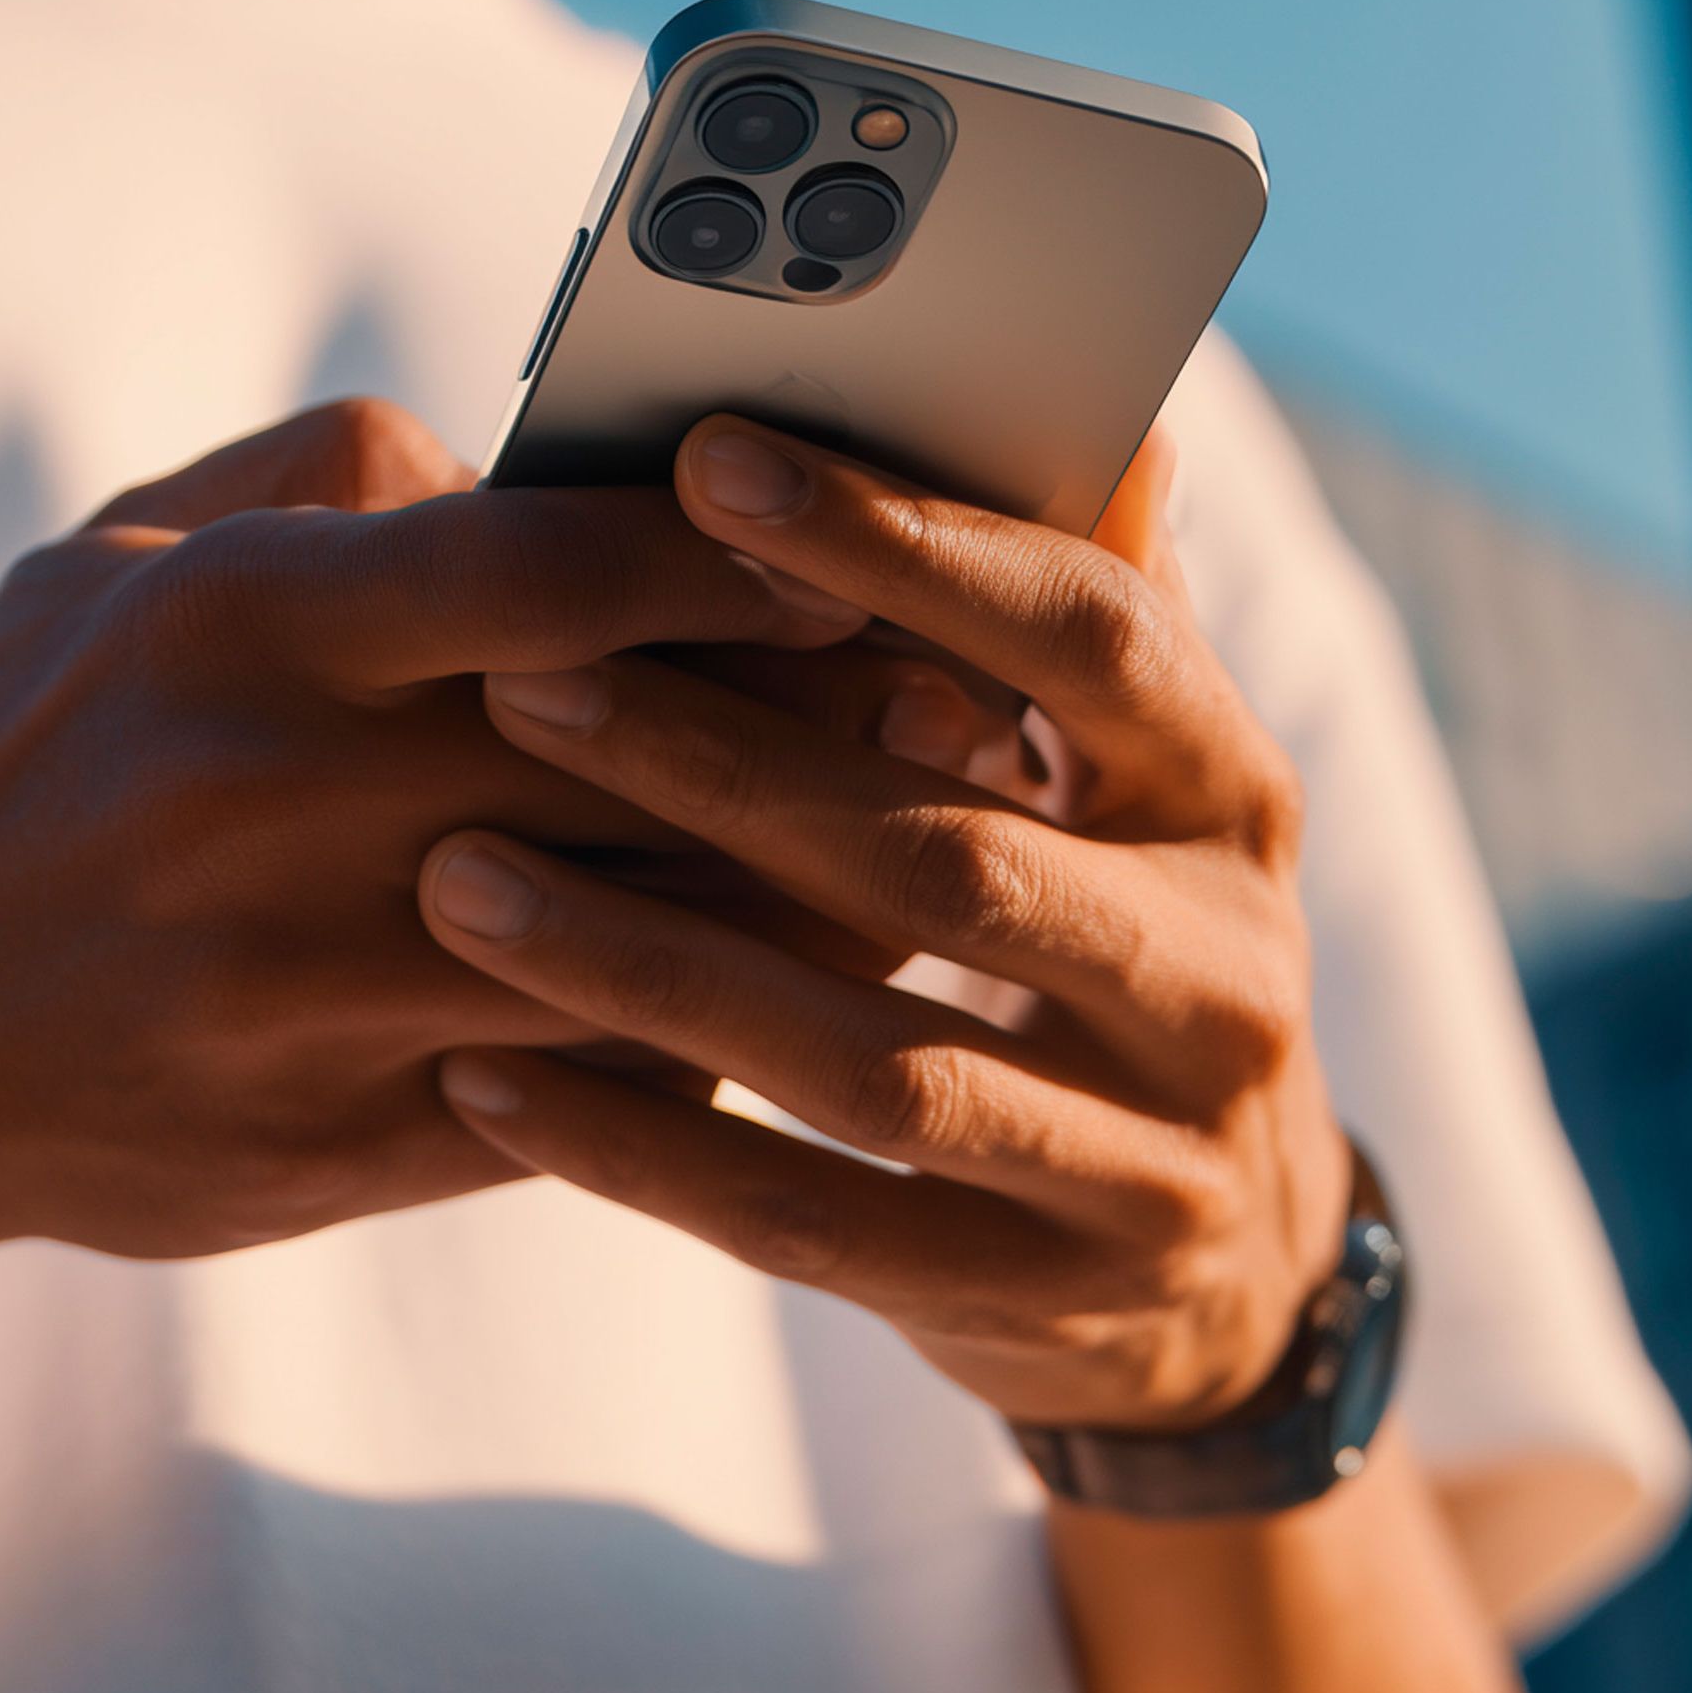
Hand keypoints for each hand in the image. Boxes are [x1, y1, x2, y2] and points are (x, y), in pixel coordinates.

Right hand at [0, 398, 883, 1269]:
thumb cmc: (37, 747)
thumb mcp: (131, 556)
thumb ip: (345, 474)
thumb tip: (566, 454)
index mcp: (236, 623)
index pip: (543, 571)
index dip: (735, 560)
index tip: (874, 546)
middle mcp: (267, 804)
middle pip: (627, 763)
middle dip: (824, 735)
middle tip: (987, 706)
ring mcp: (293, 993)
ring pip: (634, 944)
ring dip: (806, 906)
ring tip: (950, 856)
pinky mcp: (319, 1144)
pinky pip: (575, 1093)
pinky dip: (704, 1044)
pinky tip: (810, 1004)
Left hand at [414, 417, 1351, 1432]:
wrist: (1229, 1276)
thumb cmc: (1126, 942)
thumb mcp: (1144, 779)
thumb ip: (1095, 605)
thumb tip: (1102, 391)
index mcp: (1236, 799)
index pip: (1088, 641)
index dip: (904, 548)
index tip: (708, 466)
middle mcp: (1222, 980)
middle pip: (952, 859)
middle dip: (723, 767)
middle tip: (514, 680)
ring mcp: (1142, 1163)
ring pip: (870, 1064)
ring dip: (648, 971)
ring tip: (455, 882)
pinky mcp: (1039, 1301)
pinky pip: (812, 1228)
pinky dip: (643, 1152)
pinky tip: (485, 1077)